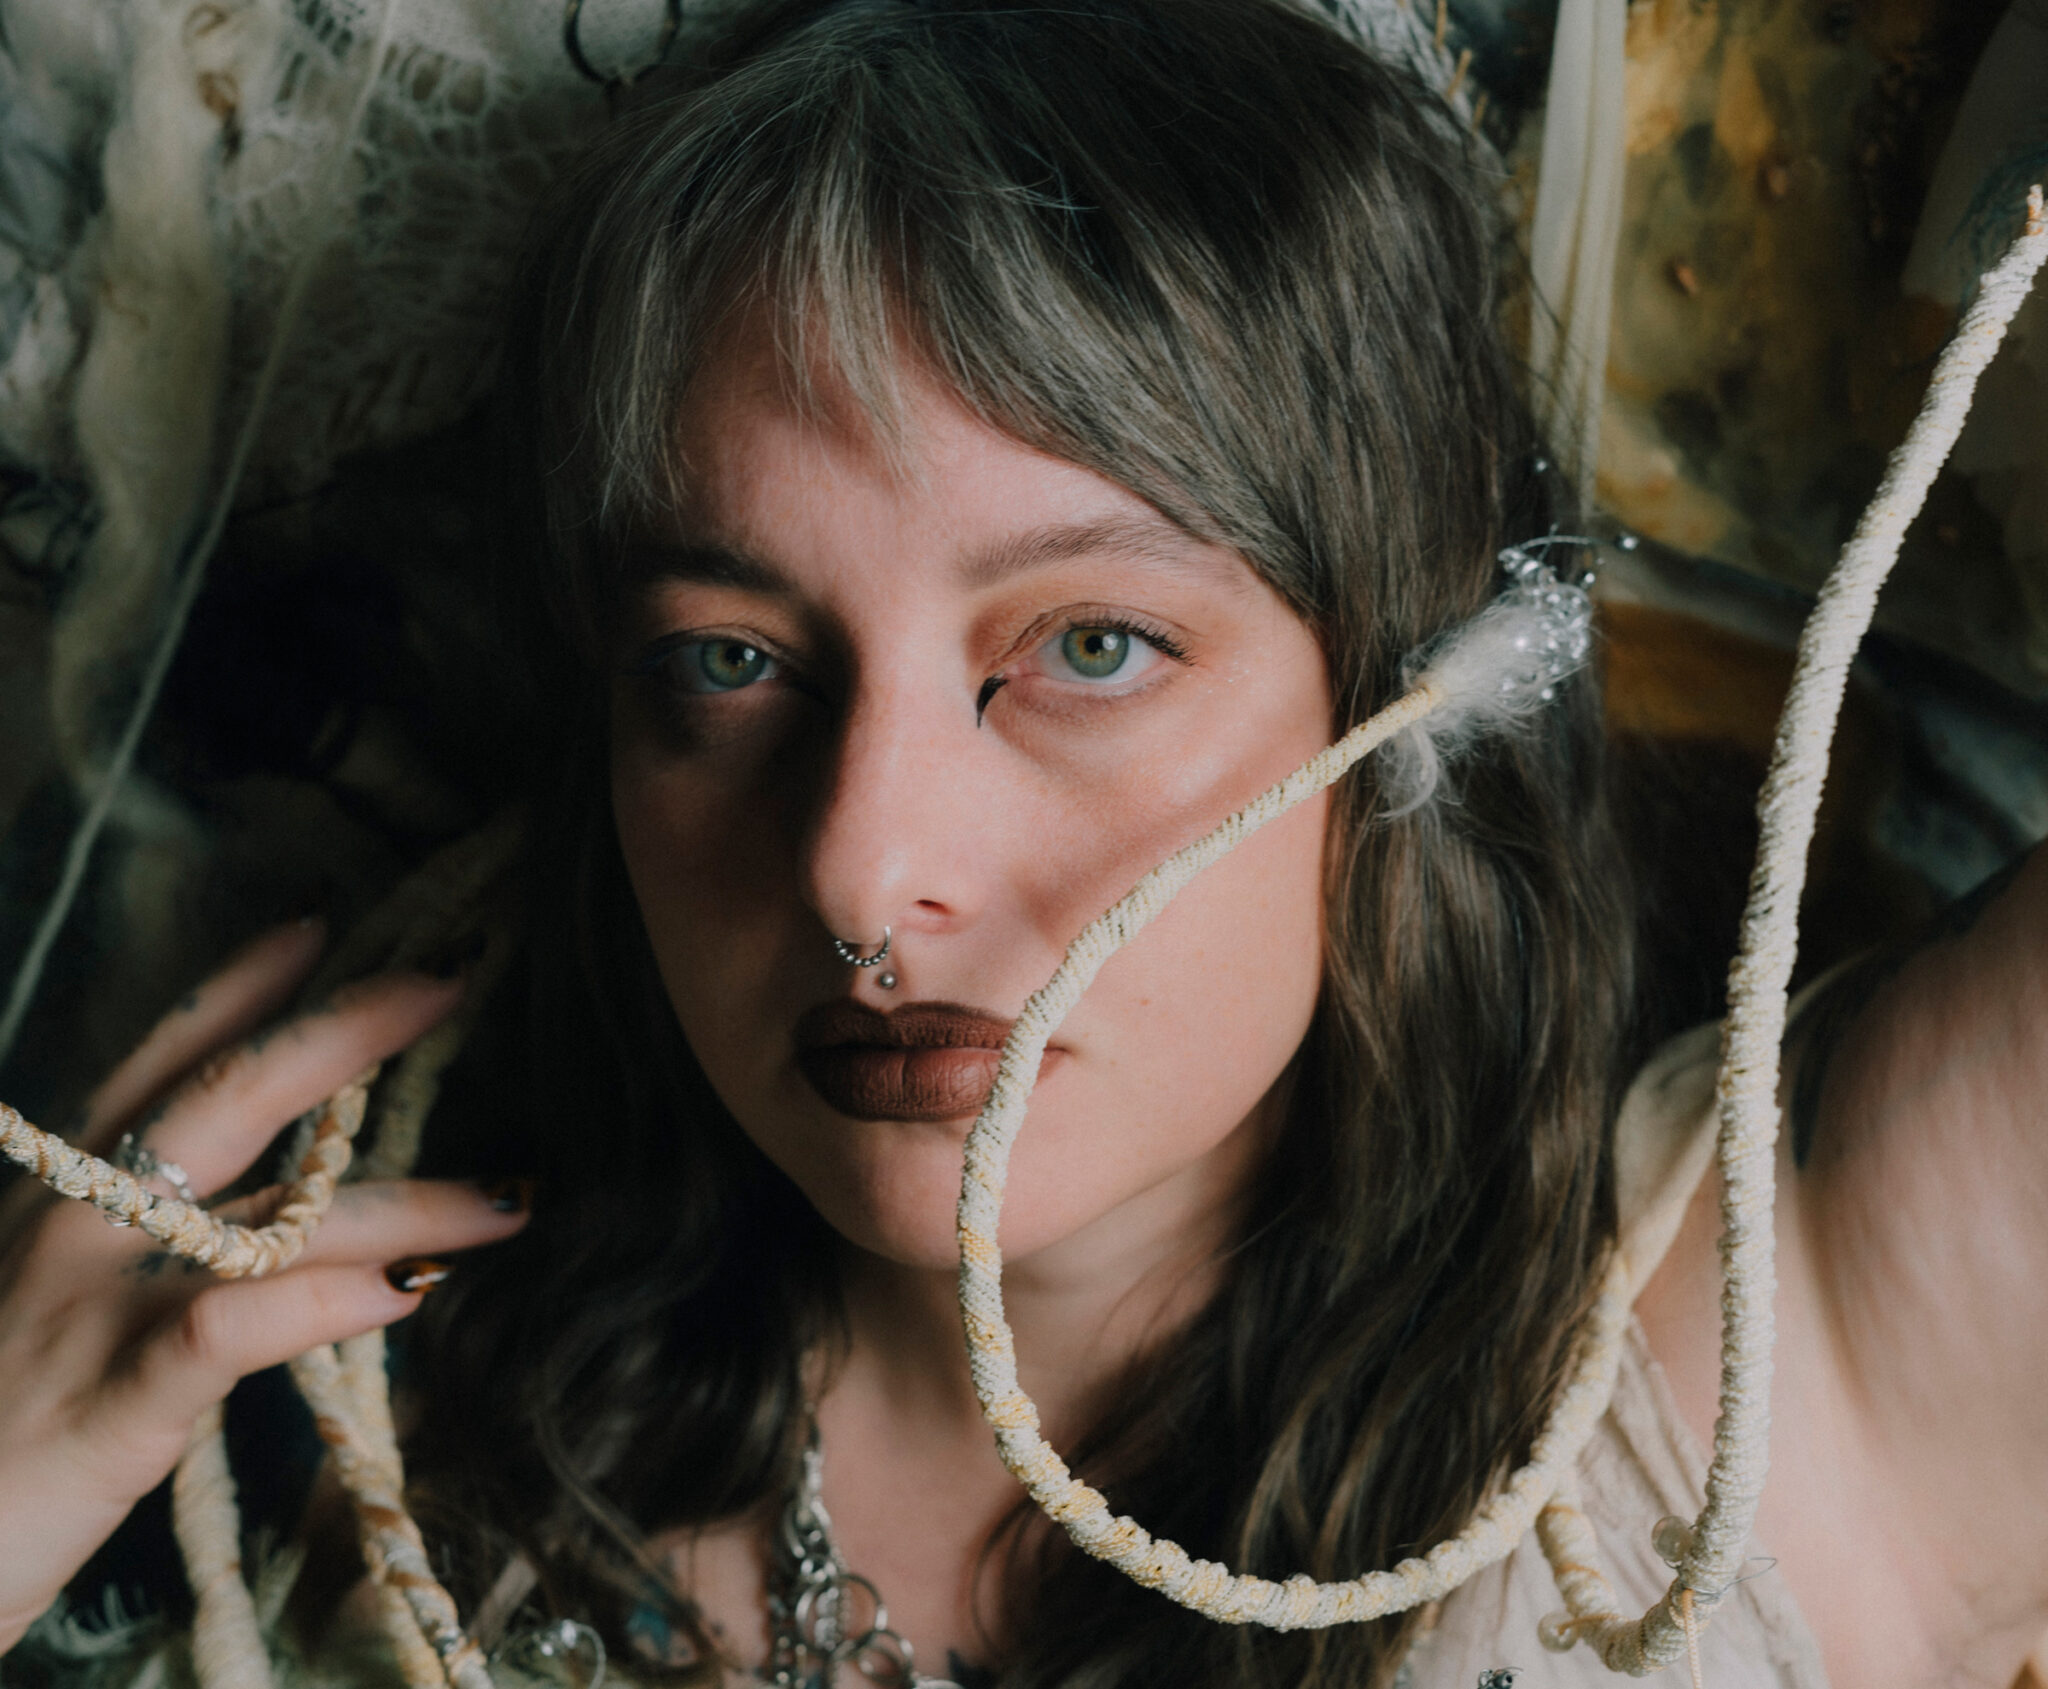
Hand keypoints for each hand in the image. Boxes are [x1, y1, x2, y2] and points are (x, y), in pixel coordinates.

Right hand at [0, 919, 527, 1651]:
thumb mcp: (60, 1308)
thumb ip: (152, 1247)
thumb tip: (277, 1209)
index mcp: (64, 1199)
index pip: (157, 1064)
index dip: (236, 989)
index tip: (319, 925)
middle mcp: (75, 1229)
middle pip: (224, 1098)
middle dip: (343, 1032)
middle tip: (448, 982)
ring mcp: (89, 1311)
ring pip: (266, 1217)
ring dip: (406, 1201)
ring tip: (510, 1198)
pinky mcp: (108, 1409)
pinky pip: (226, 1330)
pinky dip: (319, 1301)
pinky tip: (404, 1294)